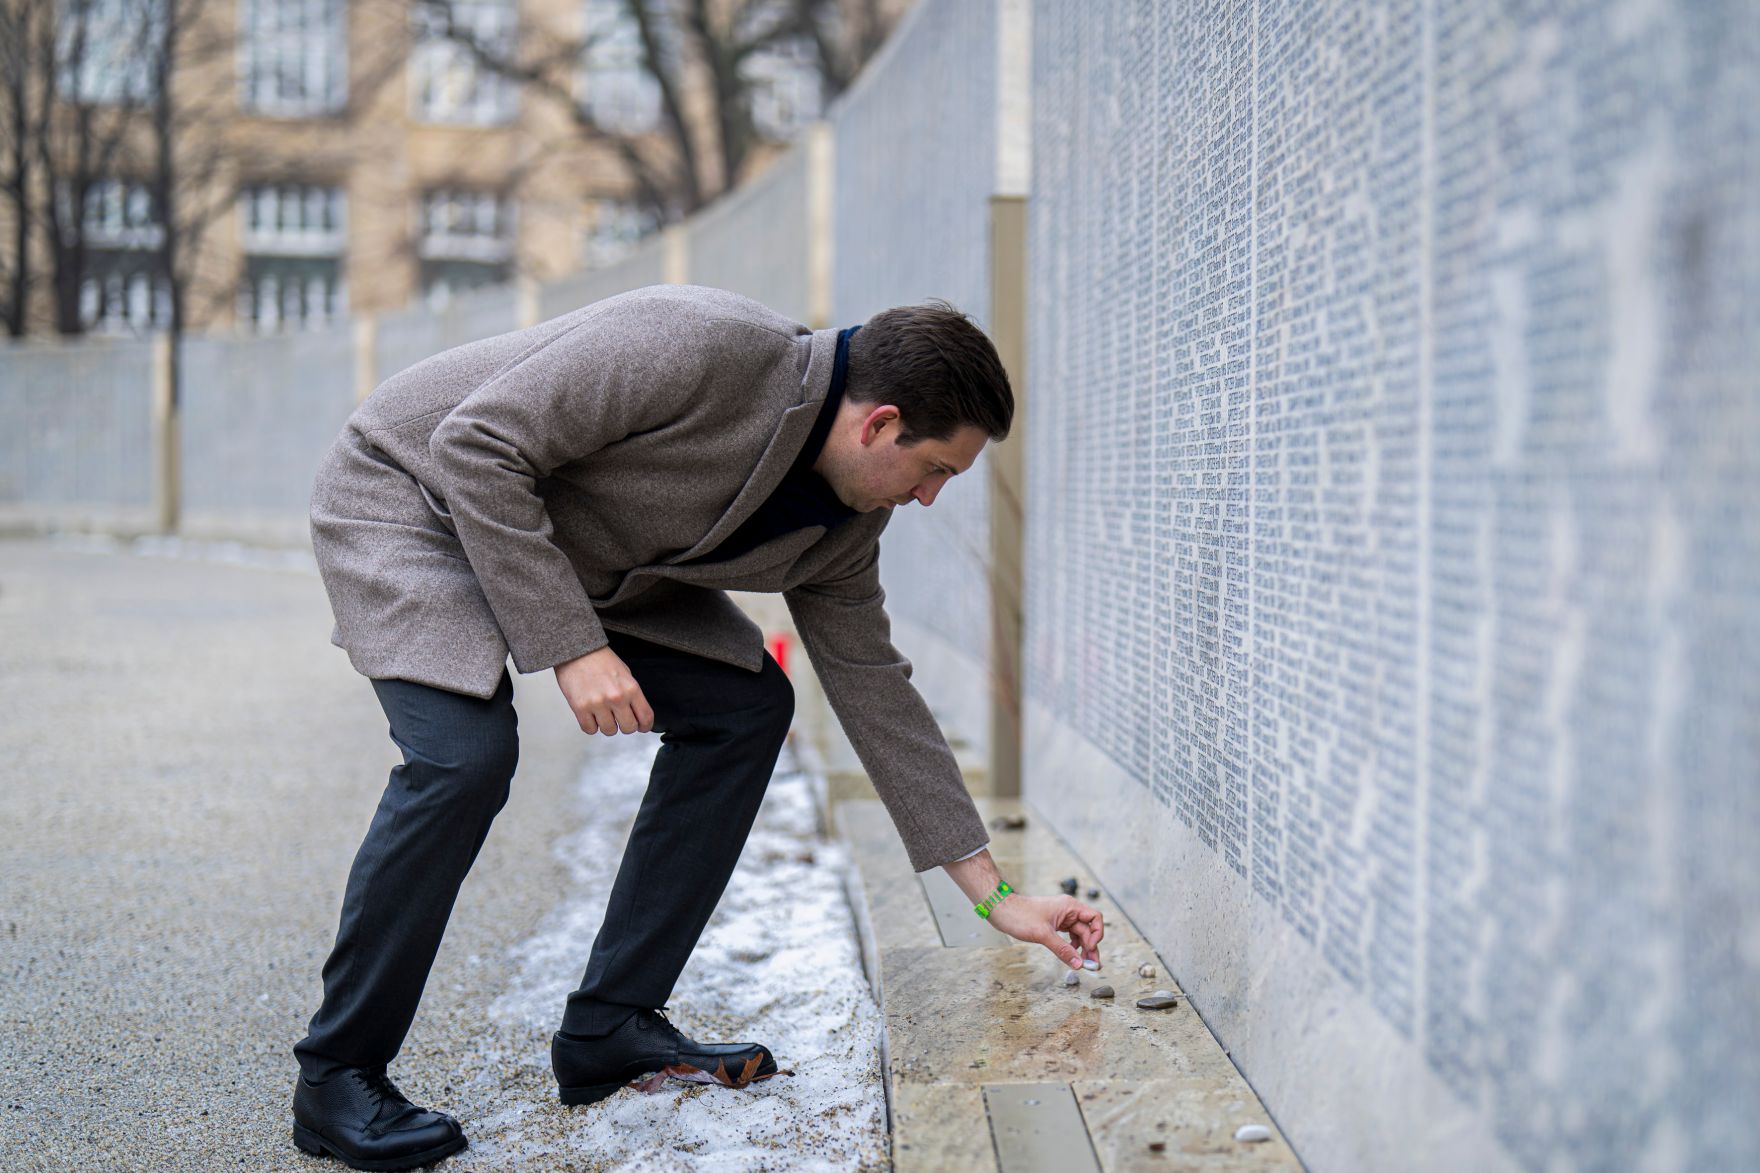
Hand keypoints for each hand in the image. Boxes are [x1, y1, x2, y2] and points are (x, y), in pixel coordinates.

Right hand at [554, 646, 653, 735]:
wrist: (577, 651)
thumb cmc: (600, 660)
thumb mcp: (625, 674)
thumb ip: (632, 695)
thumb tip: (638, 713)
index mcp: (630, 688)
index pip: (645, 717)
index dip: (645, 726)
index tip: (642, 727)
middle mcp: (616, 698)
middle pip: (628, 728)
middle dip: (625, 726)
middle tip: (620, 719)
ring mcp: (598, 704)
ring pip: (609, 731)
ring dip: (607, 725)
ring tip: (603, 713)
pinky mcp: (580, 708)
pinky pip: (590, 729)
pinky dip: (591, 725)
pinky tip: (591, 715)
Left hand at [986, 893, 1104, 970]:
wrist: (1001, 910)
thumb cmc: (1020, 915)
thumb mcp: (1043, 934)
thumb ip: (1062, 949)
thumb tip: (1078, 964)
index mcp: (1069, 906)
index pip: (1095, 917)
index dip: (1097, 934)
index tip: (1090, 948)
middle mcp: (1068, 911)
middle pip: (1088, 929)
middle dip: (1091, 947)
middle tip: (1093, 966)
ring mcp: (1061, 918)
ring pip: (1079, 934)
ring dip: (1083, 949)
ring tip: (1084, 965)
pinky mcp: (1053, 925)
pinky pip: (1068, 936)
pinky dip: (1072, 947)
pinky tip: (1071, 956)